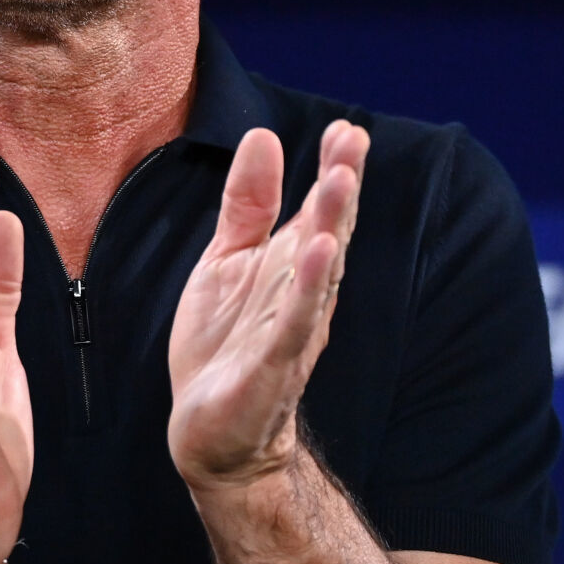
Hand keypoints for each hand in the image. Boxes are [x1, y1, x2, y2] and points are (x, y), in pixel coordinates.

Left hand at [167, 120, 369, 489]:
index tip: (346, 128)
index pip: (318, 211)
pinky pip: (293, 324)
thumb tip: (263, 136)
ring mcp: (289, 331)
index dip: (333, 170)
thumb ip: (247, 203)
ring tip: (341, 181)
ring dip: (331, 227)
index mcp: (290, 267)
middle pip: (327, 234)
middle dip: (340, 188)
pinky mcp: (270, 367)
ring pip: (317, 274)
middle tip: (353, 141)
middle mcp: (300, 295)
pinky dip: (306, 288)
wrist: (210, 435)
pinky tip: (318, 252)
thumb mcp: (226, 260)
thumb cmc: (223, 344)